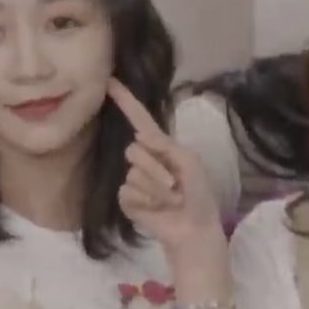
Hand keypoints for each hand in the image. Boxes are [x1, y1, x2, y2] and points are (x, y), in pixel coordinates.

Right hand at [108, 79, 222, 254]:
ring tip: (172, 199)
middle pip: (133, 150)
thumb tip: (138, 135)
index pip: (140, 120)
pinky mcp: (126, 200)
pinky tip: (156, 209)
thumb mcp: (190, 163)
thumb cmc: (199, 194)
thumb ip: (166, 146)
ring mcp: (133, 180)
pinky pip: (127, 192)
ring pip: (132, 174)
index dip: (126, 101)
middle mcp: (144, 159)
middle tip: (175, 184)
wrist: (195, 227)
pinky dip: (146, 201)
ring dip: (156, 189)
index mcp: (161, 147)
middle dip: (155, 168)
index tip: (109, 80)